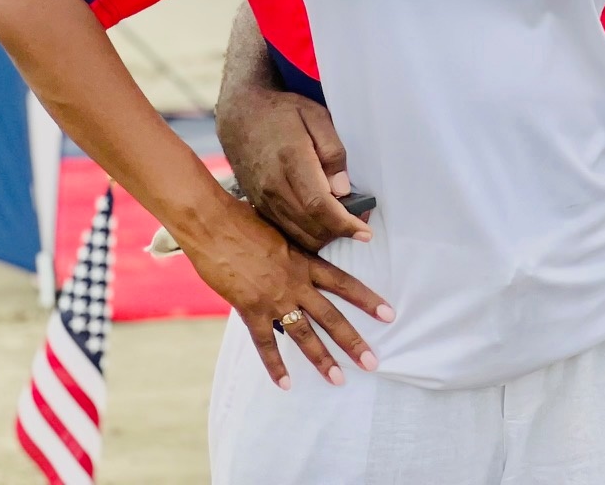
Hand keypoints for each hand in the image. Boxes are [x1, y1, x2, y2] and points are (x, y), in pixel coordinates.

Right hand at [177, 196, 392, 388]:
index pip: (345, 283)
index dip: (367, 299)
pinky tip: (286, 384)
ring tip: (338, 379)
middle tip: (372, 362)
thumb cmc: (246, 221)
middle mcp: (296, 283)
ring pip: (304, 334)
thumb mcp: (282, 232)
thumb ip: (296, 249)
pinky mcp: (250, 310)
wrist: (215, 224)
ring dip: (321, 359)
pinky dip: (275, 365)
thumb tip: (305, 253)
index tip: (389, 315)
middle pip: (331, 316)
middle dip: (353, 341)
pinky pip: (265, 344)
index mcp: (306, 261)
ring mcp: (274, 298)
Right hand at [218, 82, 370, 253]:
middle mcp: (273, 186)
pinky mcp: (258, 204)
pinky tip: (322, 223)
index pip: (319, 205)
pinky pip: (284, 229)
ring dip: (324, 236)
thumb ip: (332, 151)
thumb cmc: (282, 112)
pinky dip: (306, 233)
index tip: (365, 232)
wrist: (240, 116)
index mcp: (291, 160)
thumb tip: (342, 189)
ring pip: (297, 233)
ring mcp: (263, 198)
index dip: (343, 223)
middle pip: (309, 225)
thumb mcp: (316, 116)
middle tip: (361, 222)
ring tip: (344, 223)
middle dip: (339, 232)